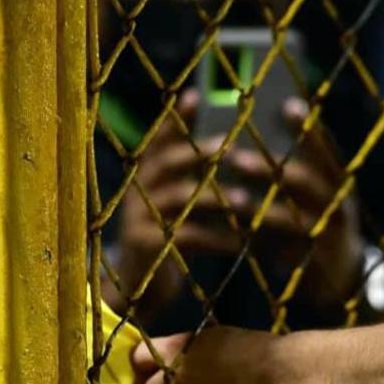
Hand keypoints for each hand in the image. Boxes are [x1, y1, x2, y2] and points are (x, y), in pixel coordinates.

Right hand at [114, 90, 249, 316]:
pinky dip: (218, 239)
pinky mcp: (146, 247)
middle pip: (168, 161)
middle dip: (201, 152)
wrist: (138, 289)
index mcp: (147, 174)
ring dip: (215, 197)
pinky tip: (242, 242)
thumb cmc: (169, 236)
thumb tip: (236, 146)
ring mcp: (138, 218)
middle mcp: (138, 190)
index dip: (174, 117)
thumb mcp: (176, 203)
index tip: (194, 94)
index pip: (159, 138)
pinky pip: (187, 238)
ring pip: (179, 198)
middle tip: (233, 145)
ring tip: (245, 200)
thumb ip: (194, 177)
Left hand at [132, 327, 289, 383]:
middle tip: (182, 380)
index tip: (149, 362)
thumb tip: (162, 352)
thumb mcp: (214, 337)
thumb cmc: (254, 348)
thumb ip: (182, 346)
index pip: (141, 358)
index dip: (146, 360)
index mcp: (176, 353)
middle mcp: (177, 382)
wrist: (286, 376)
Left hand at [226, 97, 363, 319]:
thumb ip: (294, 172)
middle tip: (234, 157)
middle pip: (306, 181)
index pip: (326, 149)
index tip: (287, 104)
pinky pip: (283, 250)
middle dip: (270, 167)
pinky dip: (259, 242)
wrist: (345, 278)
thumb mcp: (317, 196)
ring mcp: (328, 234)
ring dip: (260, 208)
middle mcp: (337, 204)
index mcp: (338, 181)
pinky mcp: (315, 262)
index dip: (309, 127)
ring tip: (230, 199)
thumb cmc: (320, 224)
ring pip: (293, 218)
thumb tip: (253, 139)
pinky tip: (236, 234)